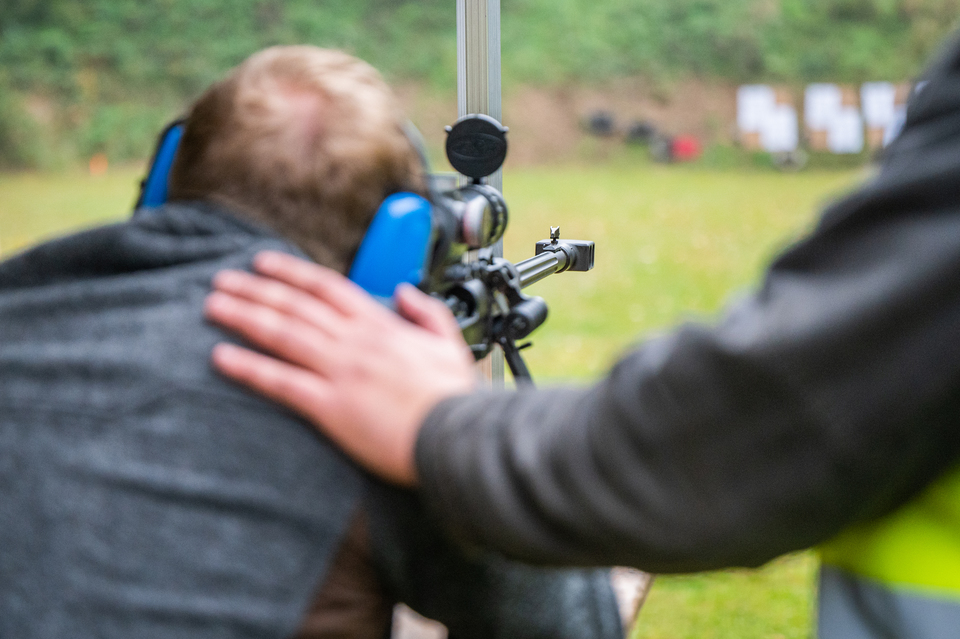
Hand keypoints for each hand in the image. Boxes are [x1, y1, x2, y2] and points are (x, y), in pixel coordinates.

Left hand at [203, 251, 477, 485]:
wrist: (456, 436)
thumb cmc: (454, 397)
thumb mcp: (450, 342)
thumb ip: (426, 312)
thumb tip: (405, 291)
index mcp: (382, 325)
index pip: (328, 287)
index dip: (292, 272)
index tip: (264, 263)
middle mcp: (355, 342)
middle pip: (295, 306)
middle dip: (254, 289)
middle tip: (221, 280)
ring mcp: (340, 372)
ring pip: (282, 334)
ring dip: (244, 317)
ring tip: (213, 306)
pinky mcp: (331, 406)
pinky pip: (281, 382)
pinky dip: (249, 368)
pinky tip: (221, 358)